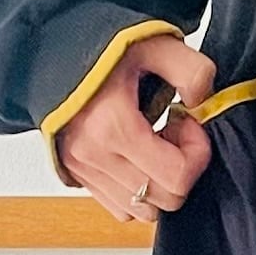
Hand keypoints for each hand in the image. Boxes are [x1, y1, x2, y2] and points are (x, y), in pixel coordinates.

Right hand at [55, 35, 218, 219]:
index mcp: (113, 128)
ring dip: (159, 182)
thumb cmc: (102, 47)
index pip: (177, 177)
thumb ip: (191, 70)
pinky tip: (137, 157)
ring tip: (154, 144)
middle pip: (165, 200)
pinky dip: (138, 192)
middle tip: (173, 131)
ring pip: (143, 210)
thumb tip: (203, 101)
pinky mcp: (77, 176)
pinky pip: (120, 208)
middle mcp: (94, 157)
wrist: (52, 50)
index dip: (197, 153)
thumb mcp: (155, 44)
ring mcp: (83, 170)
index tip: (187, 122)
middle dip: (182, 168)